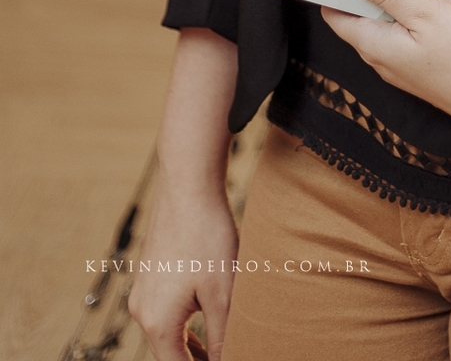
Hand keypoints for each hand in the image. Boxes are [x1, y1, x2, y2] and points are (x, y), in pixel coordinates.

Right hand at [127, 181, 238, 360]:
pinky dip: (184, 322)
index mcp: (157, 323)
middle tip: (227, 355)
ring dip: (191, 344)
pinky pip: (165, 311)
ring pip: (167, 332)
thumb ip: (221, 335)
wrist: (187, 187)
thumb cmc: (206, 236)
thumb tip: (223, 360)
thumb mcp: (222, 292)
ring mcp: (143, 292)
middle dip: (196, 360)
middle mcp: (142, 312)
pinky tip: (207, 318)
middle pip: (169, 354)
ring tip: (221, 347)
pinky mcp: (150, 275)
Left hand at [322, 0, 450, 138]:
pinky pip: (408, 37)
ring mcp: (406, 68)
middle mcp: (384, 60)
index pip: (336, 13)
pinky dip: (412, 15)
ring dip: (392, 0)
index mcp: (374, 46)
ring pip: (386, 26)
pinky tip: (432, 1)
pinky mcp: (427, 69)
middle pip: (360, 18)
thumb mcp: (425, 11)